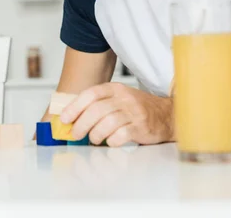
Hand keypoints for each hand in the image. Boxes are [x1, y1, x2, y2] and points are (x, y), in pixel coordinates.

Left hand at [60, 82, 174, 146]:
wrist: (166, 114)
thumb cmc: (136, 108)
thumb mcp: (117, 99)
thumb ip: (97, 105)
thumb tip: (71, 118)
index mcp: (115, 89)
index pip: (91, 94)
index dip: (75, 106)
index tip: (64, 118)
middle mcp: (124, 98)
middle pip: (97, 110)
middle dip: (81, 124)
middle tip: (75, 134)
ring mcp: (134, 112)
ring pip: (108, 122)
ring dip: (96, 134)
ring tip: (94, 139)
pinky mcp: (142, 126)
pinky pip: (122, 134)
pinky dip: (112, 140)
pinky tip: (110, 141)